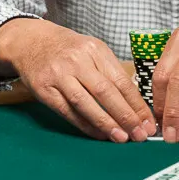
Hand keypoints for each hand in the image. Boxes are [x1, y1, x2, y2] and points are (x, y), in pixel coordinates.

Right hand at [0, 18, 154, 141]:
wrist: (29, 41)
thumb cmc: (66, 49)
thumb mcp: (91, 50)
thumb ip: (110, 72)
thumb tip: (135, 106)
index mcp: (93, 49)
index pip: (121, 81)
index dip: (137, 105)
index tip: (149, 123)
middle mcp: (75, 60)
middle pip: (105, 92)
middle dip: (126, 116)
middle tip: (140, 135)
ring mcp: (57, 74)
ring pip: (85, 102)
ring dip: (105, 123)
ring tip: (121, 138)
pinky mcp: (42, 88)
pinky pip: (66, 110)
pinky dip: (84, 124)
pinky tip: (98, 133)